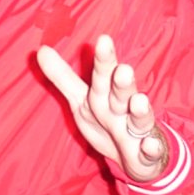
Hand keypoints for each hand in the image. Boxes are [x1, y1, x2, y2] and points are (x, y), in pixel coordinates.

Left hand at [37, 34, 168, 182]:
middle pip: (123, 93)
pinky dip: (152, 148)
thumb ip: (62, 77)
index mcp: (107, 93)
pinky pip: (152, 150)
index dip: (104, 59)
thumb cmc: (107, 120)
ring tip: (138, 102)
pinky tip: (150, 144)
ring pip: (141, 119)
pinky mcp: (149, 152)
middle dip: (123, 82)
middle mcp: (125, 107)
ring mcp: (139, 130)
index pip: (104, 74)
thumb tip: (40, 49)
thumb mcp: (82, 100)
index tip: (103, 39)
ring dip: (141, 111)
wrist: (137, 154)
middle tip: (122, 70)